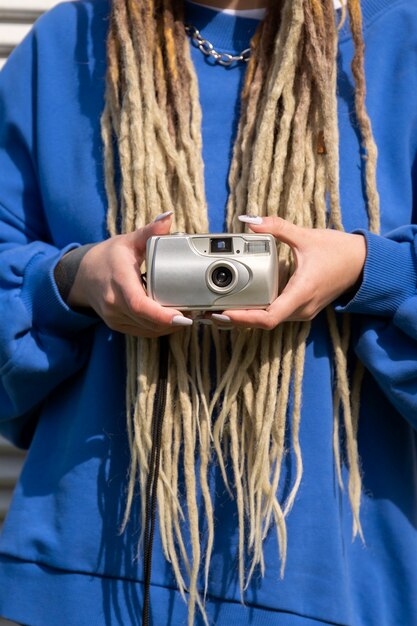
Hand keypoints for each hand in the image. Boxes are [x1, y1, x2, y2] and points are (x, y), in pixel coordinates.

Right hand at [62, 212, 191, 337]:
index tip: (182, 317)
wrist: (82, 276)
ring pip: (147, 330)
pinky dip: (159, 328)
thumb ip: (150, 231)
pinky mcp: (118, 325)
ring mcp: (114, 317)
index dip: (161, 315)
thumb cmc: (108, 257)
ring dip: (168, 326)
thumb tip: (168, 217)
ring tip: (188, 315)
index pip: (139, 305)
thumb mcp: (128, 241)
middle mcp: (114, 303)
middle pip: (147, 321)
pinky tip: (173, 320)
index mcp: (118, 281)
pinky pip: (142, 331)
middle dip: (173, 321)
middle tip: (195, 312)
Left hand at [210, 216, 366, 329]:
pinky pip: (275, 314)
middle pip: (263, 322)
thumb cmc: (338, 252)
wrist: (362, 264)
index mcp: (301, 293)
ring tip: (218, 310)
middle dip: (236, 319)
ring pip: (268, 320)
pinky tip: (240, 303)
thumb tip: (249, 221)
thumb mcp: (306, 236)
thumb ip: (277, 228)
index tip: (223, 313)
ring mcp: (301, 311)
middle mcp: (300, 308)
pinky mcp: (300, 307)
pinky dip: (256, 311)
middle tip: (208, 312)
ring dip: (244, 317)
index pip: (269, 318)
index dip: (244, 318)